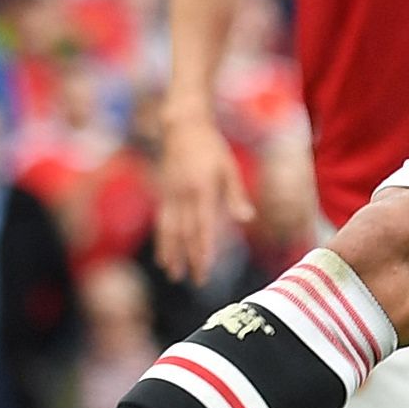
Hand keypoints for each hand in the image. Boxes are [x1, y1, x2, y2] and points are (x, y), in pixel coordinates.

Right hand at [152, 112, 250, 282]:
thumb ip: (235, 195)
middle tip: (194, 280)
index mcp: (202, 189)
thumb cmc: (212, 147)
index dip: (203, 250)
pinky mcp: (163, 192)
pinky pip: (161, 220)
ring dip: (171, 253)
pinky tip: (163, 253)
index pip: (202, 227)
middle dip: (189, 258)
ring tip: (172, 273)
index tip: (205, 270)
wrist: (183, 126)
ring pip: (168, 230)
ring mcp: (170, 194)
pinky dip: (162, 239)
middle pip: (184, 234)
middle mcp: (183, 195)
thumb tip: (247, 220)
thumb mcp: (229, 168)